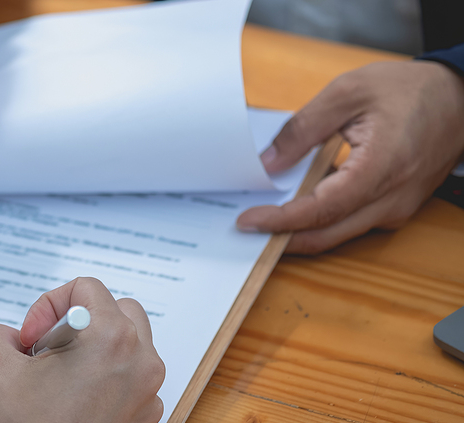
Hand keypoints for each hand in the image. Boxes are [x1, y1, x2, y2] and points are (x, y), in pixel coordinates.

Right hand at [0, 277, 165, 422]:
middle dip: (79, 322)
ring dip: (95, 347)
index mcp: (111, 338)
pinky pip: (130, 376)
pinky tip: (74, 398)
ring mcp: (148, 390)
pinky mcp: (146, 414)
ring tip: (60, 375)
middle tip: (47, 351)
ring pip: (129, 342)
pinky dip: (105, 377)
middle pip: (117, 309)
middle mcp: (140, 361)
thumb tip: (11, 336)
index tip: (32, 337)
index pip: (86, 287)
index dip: (48, 304)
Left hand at [237, 61, 463, 253]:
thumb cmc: (409, 91)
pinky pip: (350, 224)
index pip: (321, 210)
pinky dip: (319, 222)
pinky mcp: (395, 209)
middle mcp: (391, 199)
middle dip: (282, 238)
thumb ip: (303, 129)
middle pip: (327, 234)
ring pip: (338, 234)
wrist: (460, 98)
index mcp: (381, 168)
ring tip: (263, 218)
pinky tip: (294, 207)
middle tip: (246, 228)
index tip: (248, 220)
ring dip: (299, 232)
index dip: (281, 221)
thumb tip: (268, 163)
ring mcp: (396, 208)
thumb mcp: (347, 93)